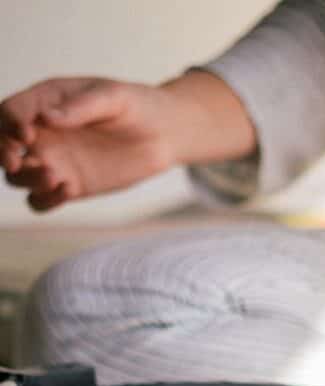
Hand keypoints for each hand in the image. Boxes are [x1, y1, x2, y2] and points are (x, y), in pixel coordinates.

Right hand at [1, 78, 177, 210]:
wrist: (161, 134)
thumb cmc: (134, 106)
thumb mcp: (111, 97)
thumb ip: (80, 107)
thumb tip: (47, 119)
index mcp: (44, 102)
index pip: (10, 112)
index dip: (10, 124)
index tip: (28, 135)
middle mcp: (41, 133)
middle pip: (2, 145)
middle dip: (2, 153)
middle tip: (17, 161)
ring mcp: (53, 161)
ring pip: (18, 176)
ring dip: (25, 179)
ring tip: (53, 176)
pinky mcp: (70, 186)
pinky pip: (43, 200)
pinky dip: (45, 201)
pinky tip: (66, 191)